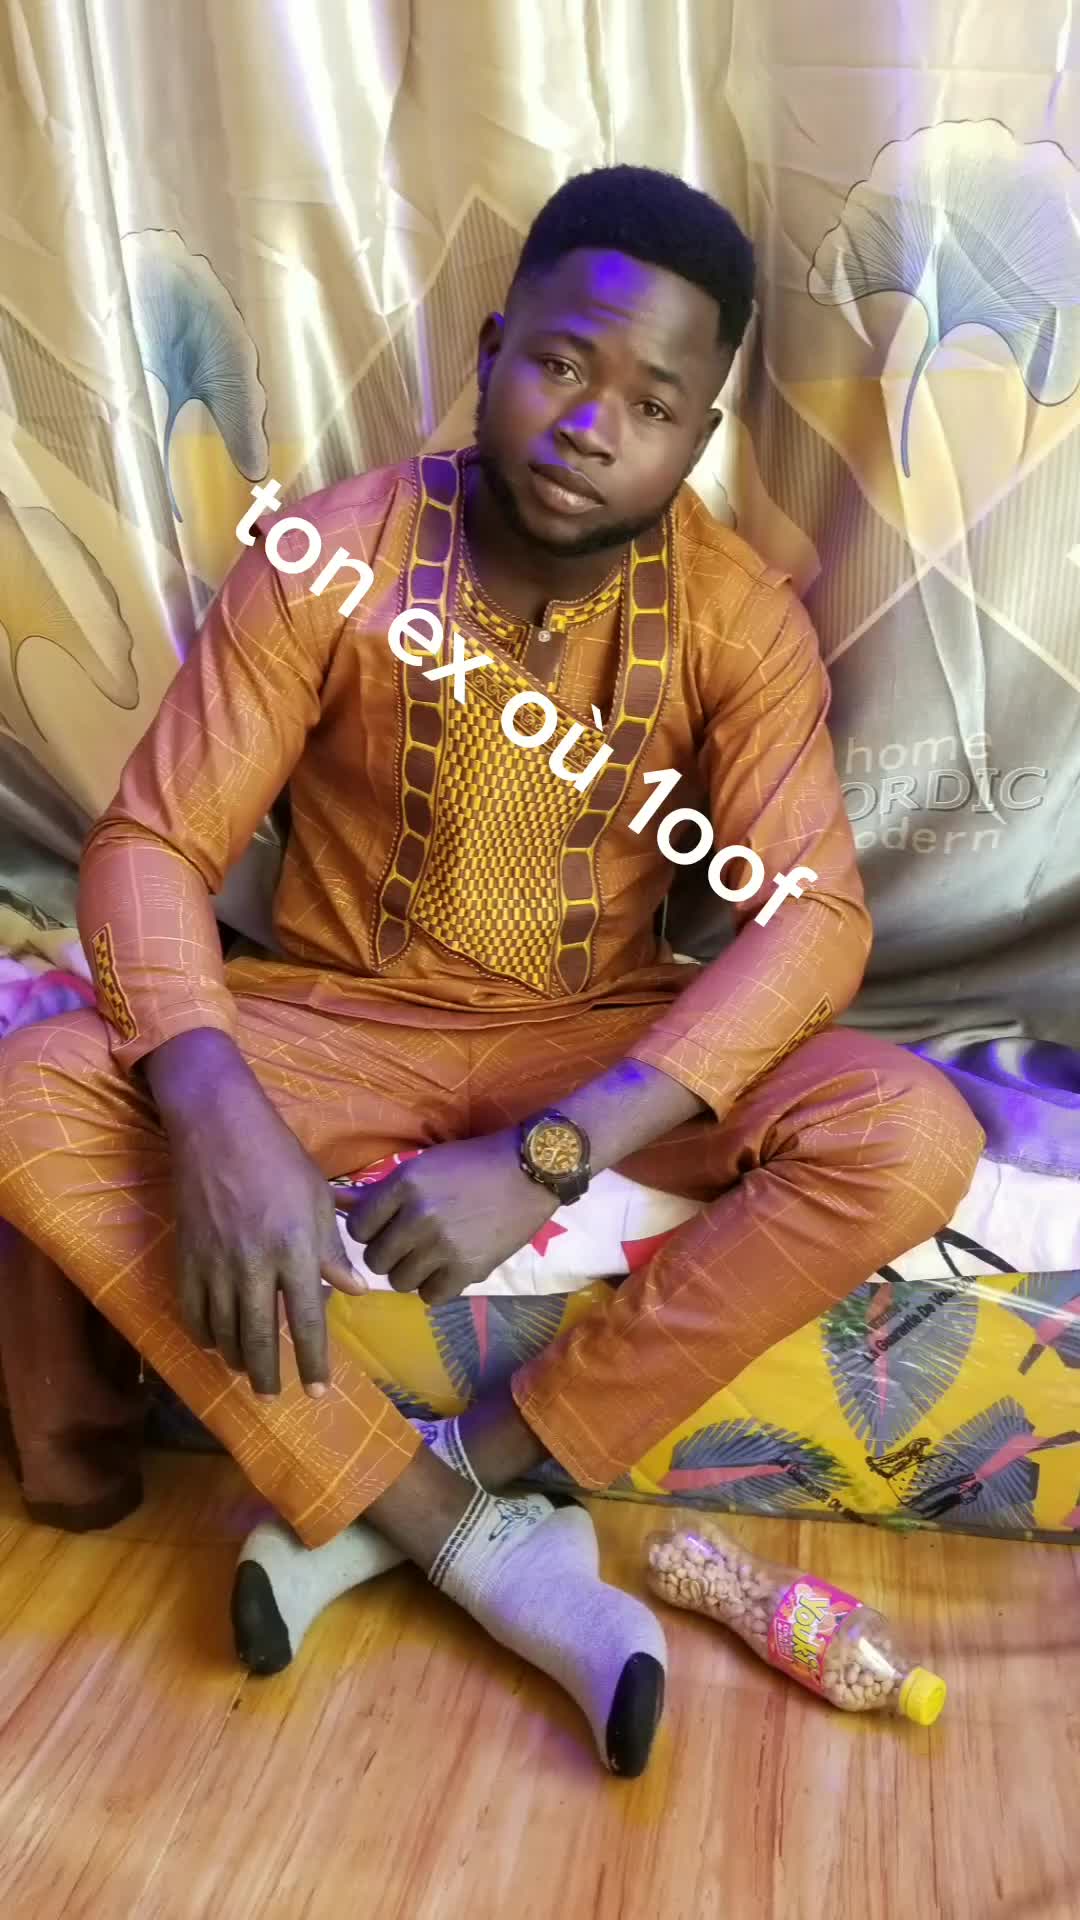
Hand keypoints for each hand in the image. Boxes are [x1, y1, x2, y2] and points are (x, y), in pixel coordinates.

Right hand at [156, 1054, 361, 1395]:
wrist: (218, 1128)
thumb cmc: (279, 1159)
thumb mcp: (318, 1199)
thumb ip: (332, 1250)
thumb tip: (354, 1291)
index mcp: (295, 1249)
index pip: (308, 1321)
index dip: (313, 1361)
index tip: (317, 1391)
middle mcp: (255, 1265)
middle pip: (260, 1338)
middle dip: (268, 1375)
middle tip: (273, 1395)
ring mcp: (216, 1263)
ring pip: (224, 1331)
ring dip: (237, 1358)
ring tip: (248, 1371)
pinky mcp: (187, 1256)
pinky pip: (193, 1310)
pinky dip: (204, 1334)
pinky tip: (215, 1342)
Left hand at [341, 1130, 556, 1305]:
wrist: (529, 1170)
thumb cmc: (473, 1163)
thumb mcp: (423, 1166)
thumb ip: (383, 1190)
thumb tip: (339, 1203)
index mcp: (404, 1184)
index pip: (358, 1227)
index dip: (369, 1231)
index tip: (385, 1229)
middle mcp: (419, 1216)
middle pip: (376, 1258)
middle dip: (388, 1254)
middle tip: (409, 1245)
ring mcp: (443, 1246)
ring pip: (399, 1281)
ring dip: (411, 1273)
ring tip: (430, 1257)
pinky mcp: (468, 1269)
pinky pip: (430, 1296)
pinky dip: (435, 1287)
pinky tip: (447, 1270)